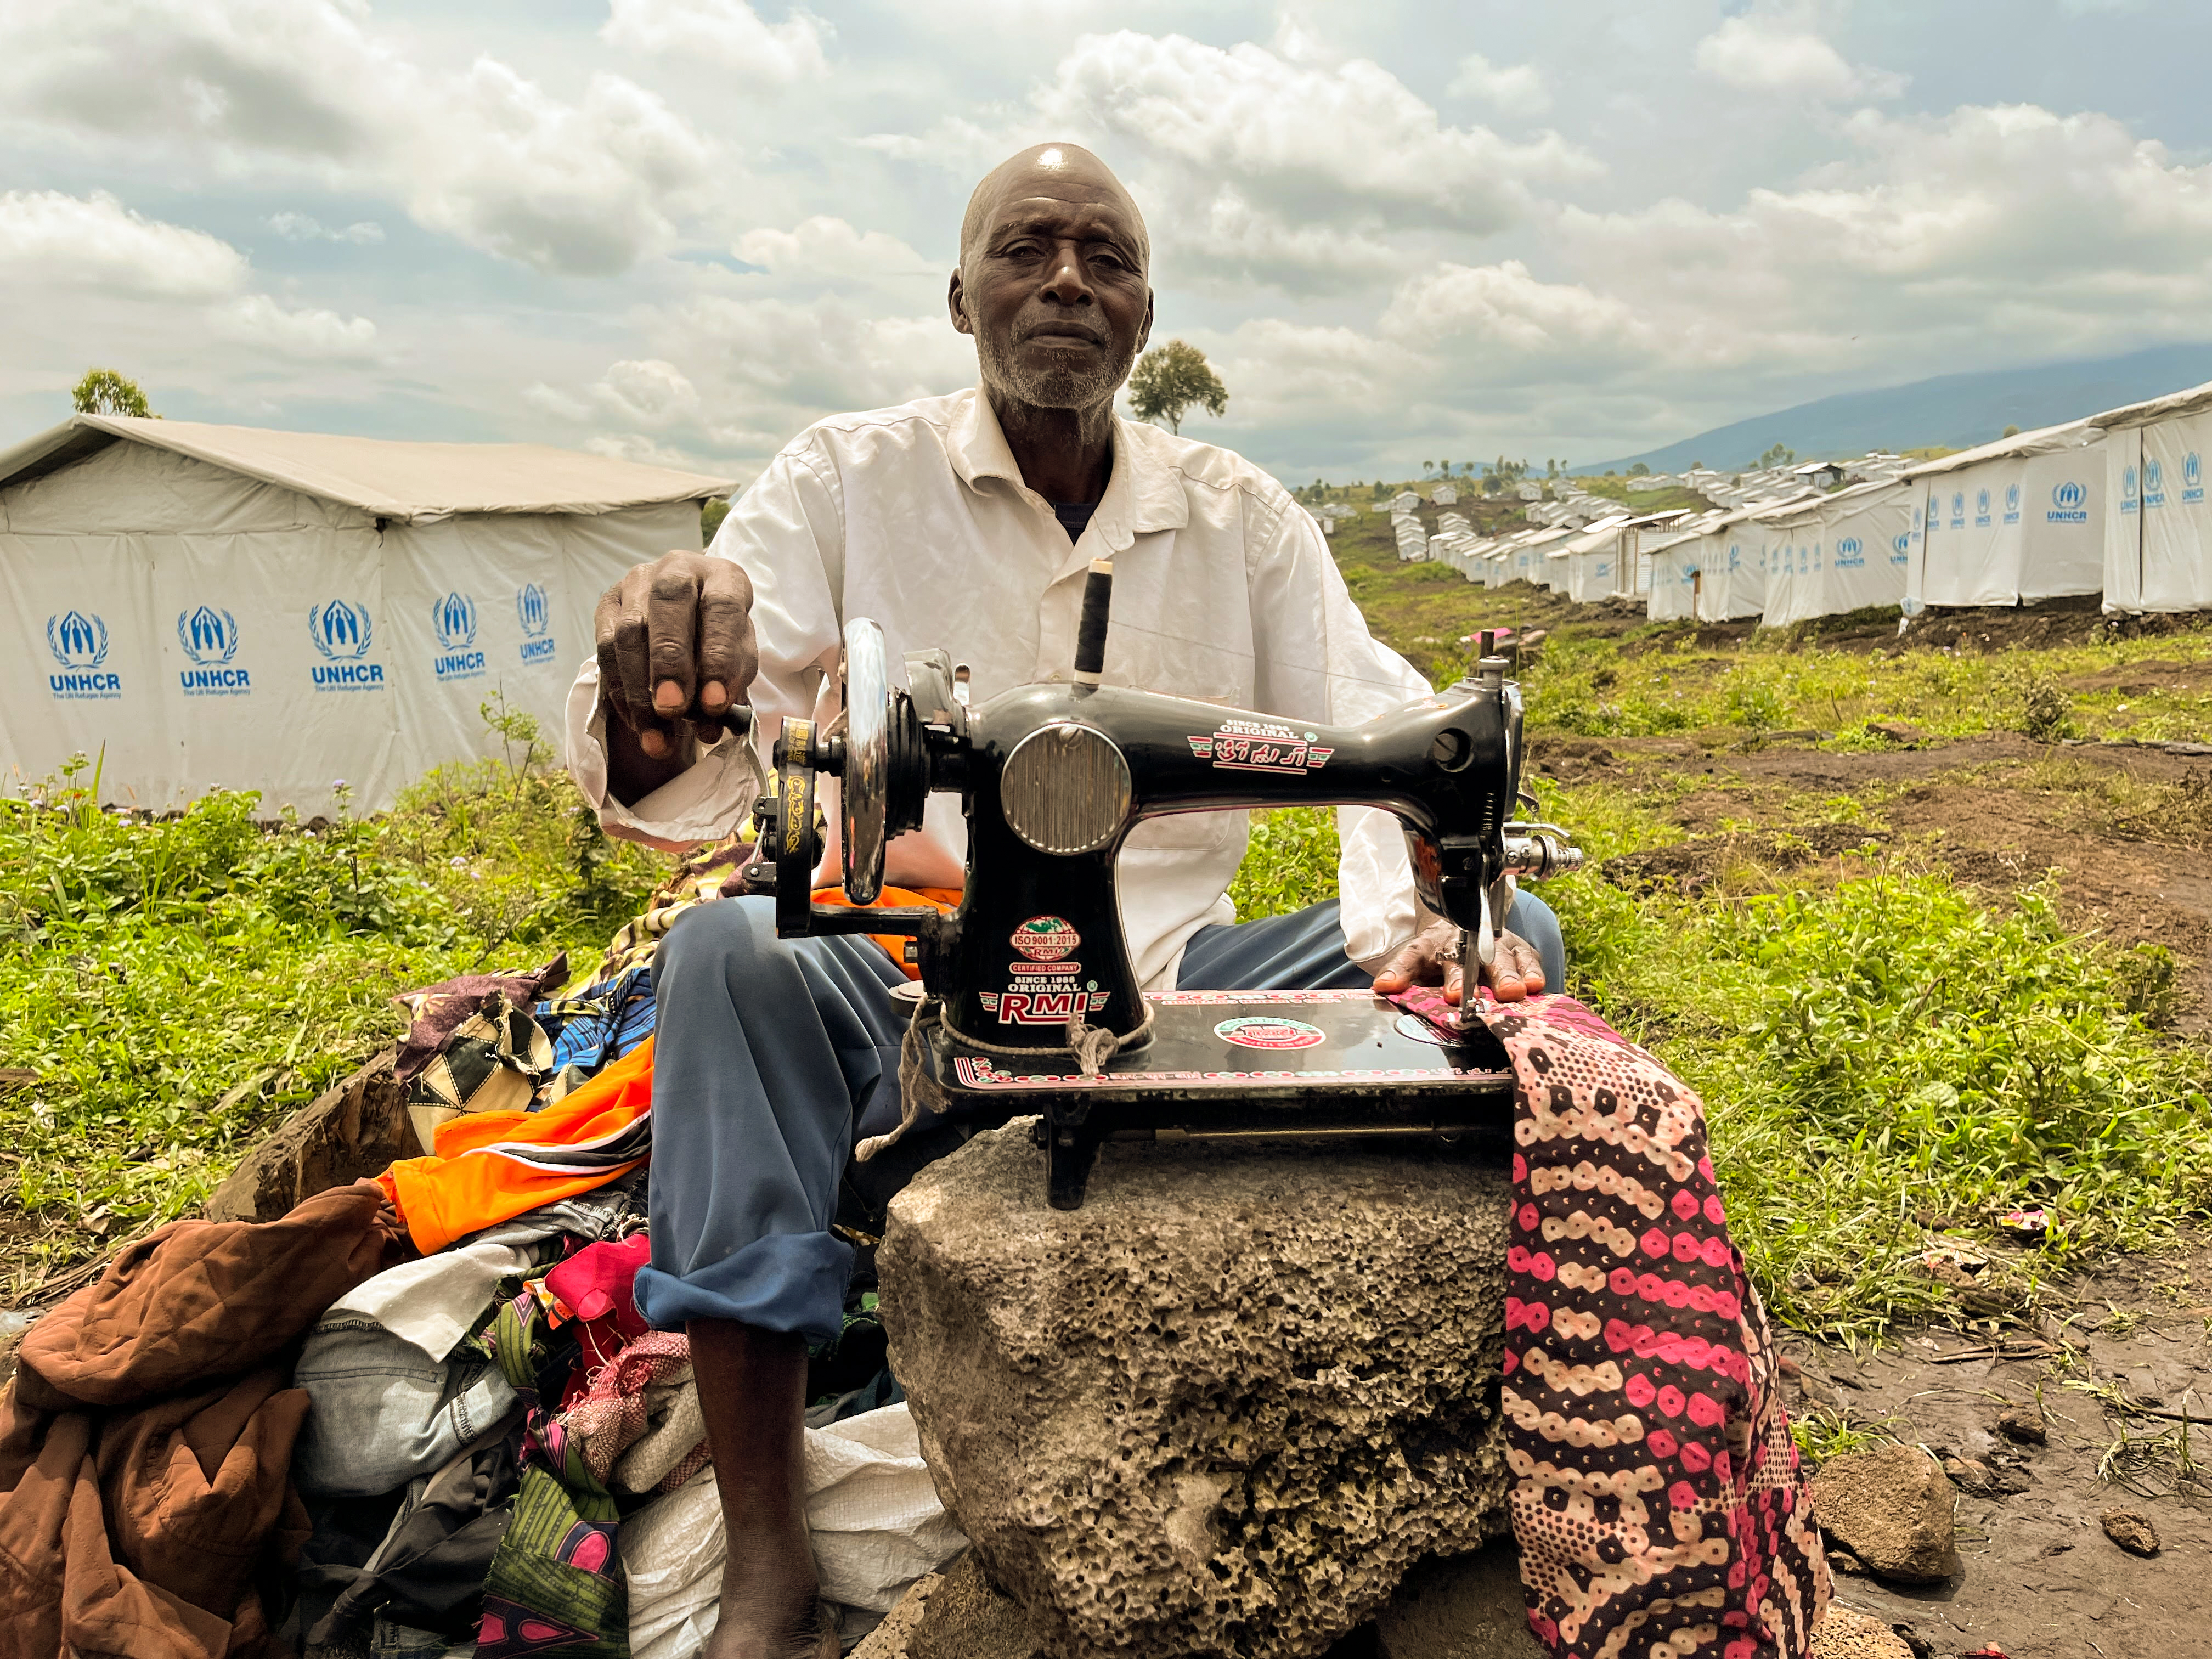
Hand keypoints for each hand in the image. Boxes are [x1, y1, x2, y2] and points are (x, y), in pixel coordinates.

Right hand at [594, 550, 757, 764]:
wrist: (688, 621)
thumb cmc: (720, 641)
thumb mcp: (739, 659)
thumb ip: (731, 684)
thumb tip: (712, 719)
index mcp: (723, 577)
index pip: (722, 607)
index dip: (718, 655)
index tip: (715, 702)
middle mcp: (678, 570)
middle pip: (668, 606)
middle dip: (669, 662)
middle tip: (672, 707)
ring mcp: (637, 583)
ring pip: (629, 631)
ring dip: (640, 689)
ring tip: (656, 736)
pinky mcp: (607, 604)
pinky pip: (606, 648)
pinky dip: (622, 692)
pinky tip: (638, 723)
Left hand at [1371, 917, 1547, 1004]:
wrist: (1466, 926)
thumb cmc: (1440, 955)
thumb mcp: (1415, 963)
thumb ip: (1400, 975)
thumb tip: (1381, 988)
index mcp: (1430, 947)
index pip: (1414, 957)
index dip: (1405, 971)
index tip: (1415, 990)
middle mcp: (1464, 942)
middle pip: (1465, 959)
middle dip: (1467, 978)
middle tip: (1465, 995)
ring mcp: (1495, 943)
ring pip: (1501, 957)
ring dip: (1506, 975)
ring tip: (1514, 992)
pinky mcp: (1520, 949)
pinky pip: (1528, 959)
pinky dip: (1533, 971)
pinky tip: (1536, 985)